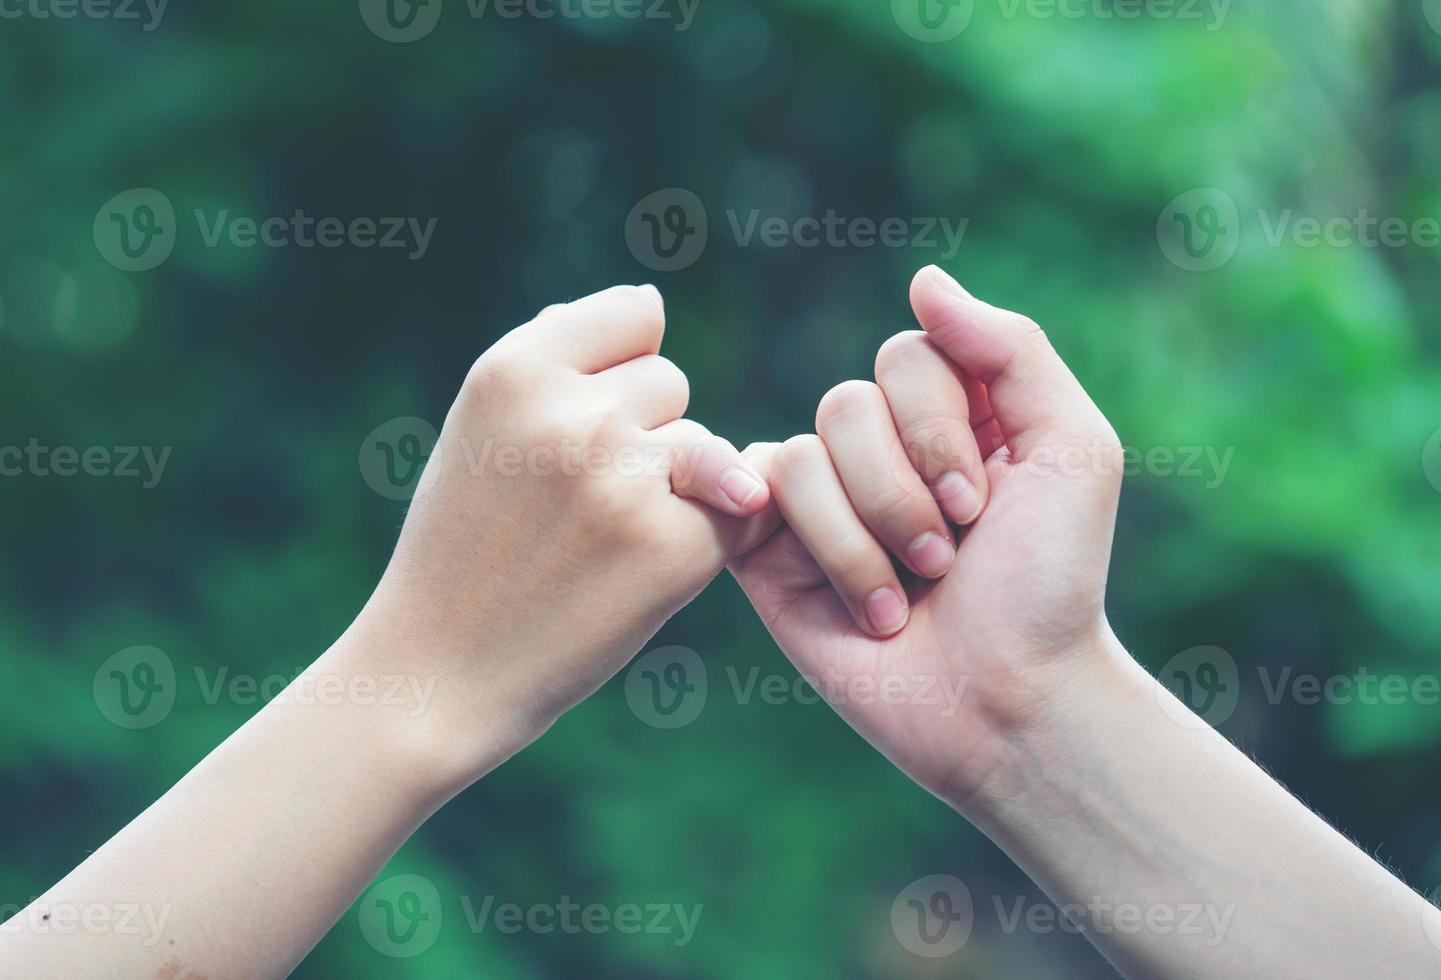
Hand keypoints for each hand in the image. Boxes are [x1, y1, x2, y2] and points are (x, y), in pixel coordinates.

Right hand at [353, 284, 777, 786]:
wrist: (441, 673)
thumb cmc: (465, 546)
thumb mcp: (482, 428)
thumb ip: (556, 360)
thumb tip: (649, 305)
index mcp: (514, 367)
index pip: (636, 313)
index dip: (620, 370)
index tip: (577, 427)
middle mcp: (571, 411)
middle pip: (671, 382)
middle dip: (640, 435)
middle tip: (572, 505)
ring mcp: (624, 478)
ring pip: (707, 444)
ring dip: (675, 488)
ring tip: (598, 544)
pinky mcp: (672, 545)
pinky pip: (743, 508)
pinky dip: (714, 538)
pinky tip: (645, 573)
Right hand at [730, 266, 1123, 808]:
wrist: (1009, 700)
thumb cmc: (1051, 582)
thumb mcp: (1072, 446)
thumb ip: (1009, 348)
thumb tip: (923, 279)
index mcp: (950, 413)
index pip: (910, 355)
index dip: (941, 429)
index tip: (987, 506)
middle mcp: (880, 448)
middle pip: (851, 400)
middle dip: (908, 490)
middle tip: (950, 557)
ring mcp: (820, 500)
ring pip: (808, 450)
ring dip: (873, 535)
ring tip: (911, 597)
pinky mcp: (771, 551)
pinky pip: (763, 493)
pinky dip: (828, 549)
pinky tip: (868, 606)